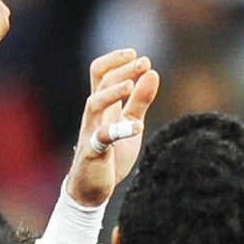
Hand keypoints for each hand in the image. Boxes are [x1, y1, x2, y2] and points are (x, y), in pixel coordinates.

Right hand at [66, 49, 158, 207]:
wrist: (92, 188)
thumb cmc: (111, 153)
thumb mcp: (130, 122)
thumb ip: (140, 100)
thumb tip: (152, 73)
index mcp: (102, 105)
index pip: (100, 72)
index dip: (115, 59)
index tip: (137, 54)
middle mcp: (94, 114)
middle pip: (100, 82)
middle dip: (122, 70)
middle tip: (144, 62)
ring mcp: (91, 131)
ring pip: (94, 103)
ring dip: (112, 92)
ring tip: (130, 86)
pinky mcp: (93, 151)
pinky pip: (102, 138)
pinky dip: (119, 131)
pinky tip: (138, 127)